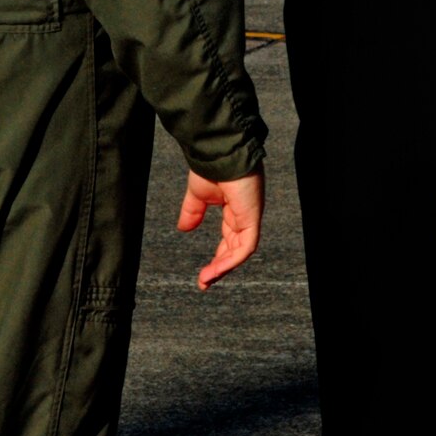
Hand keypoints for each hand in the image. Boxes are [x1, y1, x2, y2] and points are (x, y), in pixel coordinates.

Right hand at [178, 169, 263, 289]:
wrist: (216, 152)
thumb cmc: (210, 167)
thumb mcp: (197, 195)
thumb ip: (192, 212)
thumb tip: (184, 229)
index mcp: (234, 210)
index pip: (230, 240)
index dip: (218, 258)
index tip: (204, 274)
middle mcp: (245, 215)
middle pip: (236, 248)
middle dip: (220, 268)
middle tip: (204, 283)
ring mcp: (250, 216)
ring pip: (241, 251)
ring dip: (224, 268)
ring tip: (206, 280)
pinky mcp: (252, 216)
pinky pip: (246, 245)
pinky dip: (232, 260)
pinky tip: (216, 269)